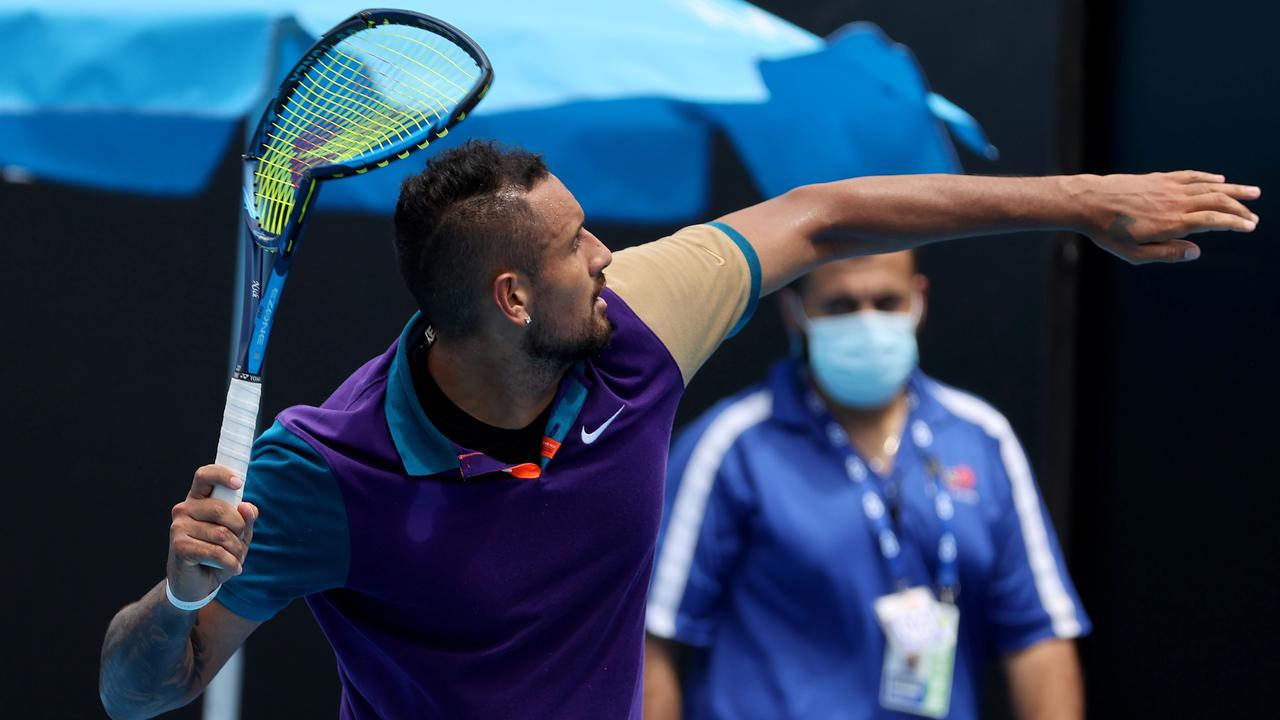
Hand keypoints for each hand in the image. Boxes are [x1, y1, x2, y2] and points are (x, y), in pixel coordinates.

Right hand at [167, 465, 258, 603]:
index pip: (205, 475)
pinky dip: (230, 563)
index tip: (238, 484)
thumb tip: (247, 508)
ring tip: (234, 558)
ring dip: (236, 550)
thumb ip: (246, 519)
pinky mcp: (179, 546)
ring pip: (222, 534)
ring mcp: (178, 527)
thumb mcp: (238, 535)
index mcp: (198, 500)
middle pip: (222, 509)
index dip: (222, 475)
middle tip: (239, 542)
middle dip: (240, 529)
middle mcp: (184, 509)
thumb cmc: (218, 554)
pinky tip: (232, 568)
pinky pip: (216, 552)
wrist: (196, 584)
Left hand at [1072, 170, 1259, 263]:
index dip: (1235, 223)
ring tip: (1253, 192)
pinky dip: (1208, 178)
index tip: (1250, 226)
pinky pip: (1190, 176)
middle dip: (1239, 209)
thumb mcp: (1135, 254)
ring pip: (1209, 186)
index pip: (1214, 222)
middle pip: (1217, 202)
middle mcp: (1176, 202)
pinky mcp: (1159, 178)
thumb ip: (1167, 253)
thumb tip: (1196, 251)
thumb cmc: (1109, 232)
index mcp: (1173, 223)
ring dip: (1233, 190)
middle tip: (1254, 217)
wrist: (1089, 202)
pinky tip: (1219, 180)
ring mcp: (1168, 187)